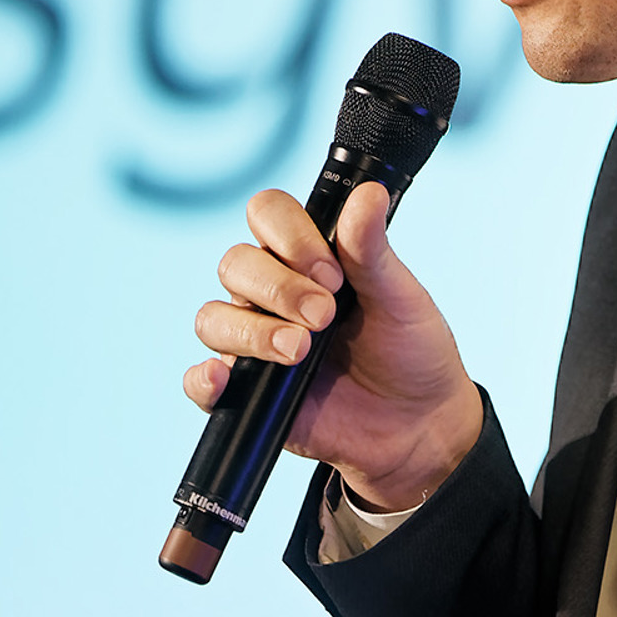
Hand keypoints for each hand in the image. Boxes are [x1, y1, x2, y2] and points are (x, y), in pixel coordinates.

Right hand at [183, 181, 483, 510]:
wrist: (417, 423)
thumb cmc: (410, 350)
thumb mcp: (400, 296)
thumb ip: (373, 250)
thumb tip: (369, 193)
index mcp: (308, 258)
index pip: (267, 215)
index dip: (290, 235)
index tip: (333, 271)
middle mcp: (272, 293)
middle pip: (235, 264)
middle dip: (278, 287)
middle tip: (326, 315)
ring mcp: (254, 341)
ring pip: (213, 317)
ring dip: (252, 330)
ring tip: (300, 350)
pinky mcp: (245, 393)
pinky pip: (199, 381)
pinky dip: (203, 378)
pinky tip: (227, 377)